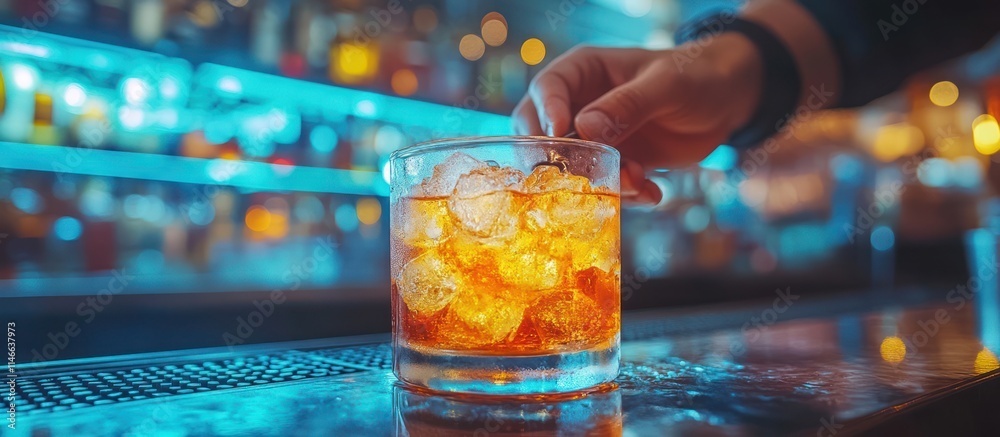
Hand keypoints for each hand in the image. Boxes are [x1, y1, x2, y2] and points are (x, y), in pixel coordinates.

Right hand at [512, 34, 762, 203]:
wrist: (729, 101)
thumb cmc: (697, 75)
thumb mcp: (666, 85)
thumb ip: (627, 105)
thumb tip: (584, 128)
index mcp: (585, 72)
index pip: (546, 89)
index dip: (545, 112)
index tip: (558, 134)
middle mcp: (581, 105)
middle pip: (542, 133)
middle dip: (561, 159)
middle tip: (582, 175)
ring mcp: (596, 137)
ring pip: (573, 167)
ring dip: (600, 182)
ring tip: (637, 183)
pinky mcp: (616, 162)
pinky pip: (604, 185)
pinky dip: (625, 195)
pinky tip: (651, 192)